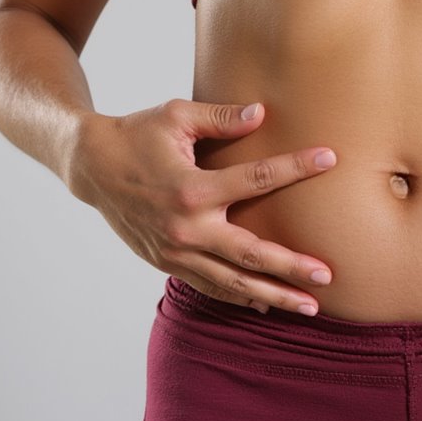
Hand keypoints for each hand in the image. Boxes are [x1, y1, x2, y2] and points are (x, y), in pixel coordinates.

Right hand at [67, 98, 336, 315]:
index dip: (296, 167)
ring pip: (233, 282)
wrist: (91, 167)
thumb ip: (220, 119)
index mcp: (192, 189)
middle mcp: (186, 228)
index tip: (330, 159)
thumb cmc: (137, 135)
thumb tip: (262, 114)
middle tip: (327, 277)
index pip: (257, 179)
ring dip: (274, 295)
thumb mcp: (175, 116)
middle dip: (291, 268)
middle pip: (251, 254)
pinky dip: (240, 297)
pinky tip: (268, 304)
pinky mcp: (168, 263)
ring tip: (310, 307)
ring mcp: (177, 252)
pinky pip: (210, 287)